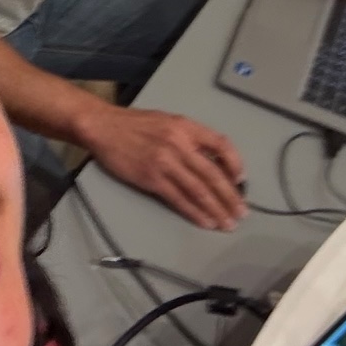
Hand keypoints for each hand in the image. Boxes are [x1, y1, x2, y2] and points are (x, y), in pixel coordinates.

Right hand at [80, 103, 243, 229]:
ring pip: (199, 190)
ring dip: (216, 209)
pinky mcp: (152, 179)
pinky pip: (179, 199)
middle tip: (241, 213)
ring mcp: (166, 162)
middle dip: (230, 197)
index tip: (241, 180)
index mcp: (186, 127)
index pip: (221, 144)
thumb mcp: (168, 122)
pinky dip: (194, 212)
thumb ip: (189, 138)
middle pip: (213, 174)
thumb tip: (212, 161)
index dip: (235, 163)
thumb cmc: (135, 124)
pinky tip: (205, 221)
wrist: (103, 127)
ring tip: (227, 223)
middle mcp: (180, 144)